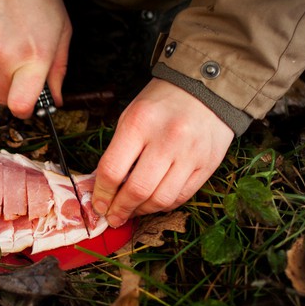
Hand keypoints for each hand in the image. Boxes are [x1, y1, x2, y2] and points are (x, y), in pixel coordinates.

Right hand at [0, 0, 71, 118]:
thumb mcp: (62, 32)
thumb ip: (58, 70)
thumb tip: (54, 97)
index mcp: (34, 58)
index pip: (20, 106)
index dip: (25, 110)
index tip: (31, 103)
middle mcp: (6, 58)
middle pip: (2, 97)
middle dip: (14, 90)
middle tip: (25, 69)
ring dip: (3, 62)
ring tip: (14, 33)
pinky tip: (0, 24)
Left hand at [92, 78, 234, 226]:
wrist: (205, 88)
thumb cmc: (160, 103)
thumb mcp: (131, 115)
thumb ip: (118, 150)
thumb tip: (103, 187)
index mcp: (140, 123)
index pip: (113, 169)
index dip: (101, 193)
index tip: (97, 205)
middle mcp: (167, 139)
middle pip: (138, 189)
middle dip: (120, 209)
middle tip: (113, 217)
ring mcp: (190, 154)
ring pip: (161, 199)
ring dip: (142, 211)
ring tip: (132, 211)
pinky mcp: (208, 165)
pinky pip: (182, 196)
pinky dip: (164, 205)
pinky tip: (153, 203)